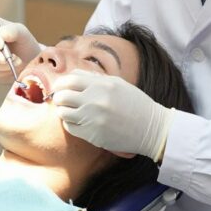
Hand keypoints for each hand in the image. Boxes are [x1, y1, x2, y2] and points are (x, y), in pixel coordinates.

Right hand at [0, 16, 41, 83]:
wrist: (27, 61)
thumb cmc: (23, 43)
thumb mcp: (23, 34)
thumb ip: (13, 31)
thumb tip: (1, 33)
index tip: (1, 45)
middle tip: (7, 59)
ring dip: (0, 65)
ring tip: (15, 62)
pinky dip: (0, 72)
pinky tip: (9, 68)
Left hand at [53, 70, 173, 160]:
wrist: (151, 128)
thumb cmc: (134, 103)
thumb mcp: (117, 83)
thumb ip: (92, 78)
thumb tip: (71, 75)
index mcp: (101, 85)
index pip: (69, 80)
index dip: (60, 84)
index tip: (60, 87)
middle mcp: (95, 101)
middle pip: (62, 97)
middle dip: (59, 98)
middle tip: (62, 100)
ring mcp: (93, 119)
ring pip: (62, 113)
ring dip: (64, 111)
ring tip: (71, 111)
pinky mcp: (93, 135)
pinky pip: (70, 127)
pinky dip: (71, 124)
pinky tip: (79, 122)